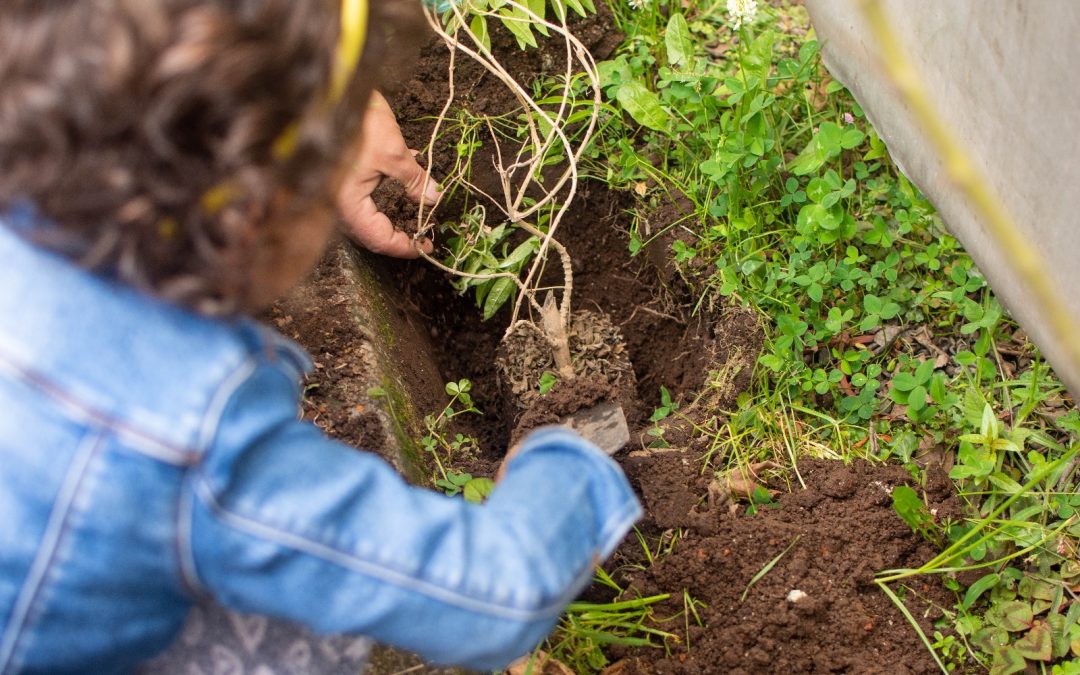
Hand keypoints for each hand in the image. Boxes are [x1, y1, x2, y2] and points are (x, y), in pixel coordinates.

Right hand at [337, 91, 438, 258]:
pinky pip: (363, 198)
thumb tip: (433, 198)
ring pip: (367, 217)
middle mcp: (337, 204)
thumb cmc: (357, 121)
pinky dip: (383, 197)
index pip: (378, 240)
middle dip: (398, 236)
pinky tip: (404, 178)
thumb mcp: (393, 152)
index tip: (426, 246)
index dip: (405, 247)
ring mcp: (336, 191)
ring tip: (416, 214)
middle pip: (370, 234)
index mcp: (348, 204)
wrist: (332, 90)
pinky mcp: (339, 177)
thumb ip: (414, 180)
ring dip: (391, 217)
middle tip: (422, 235)